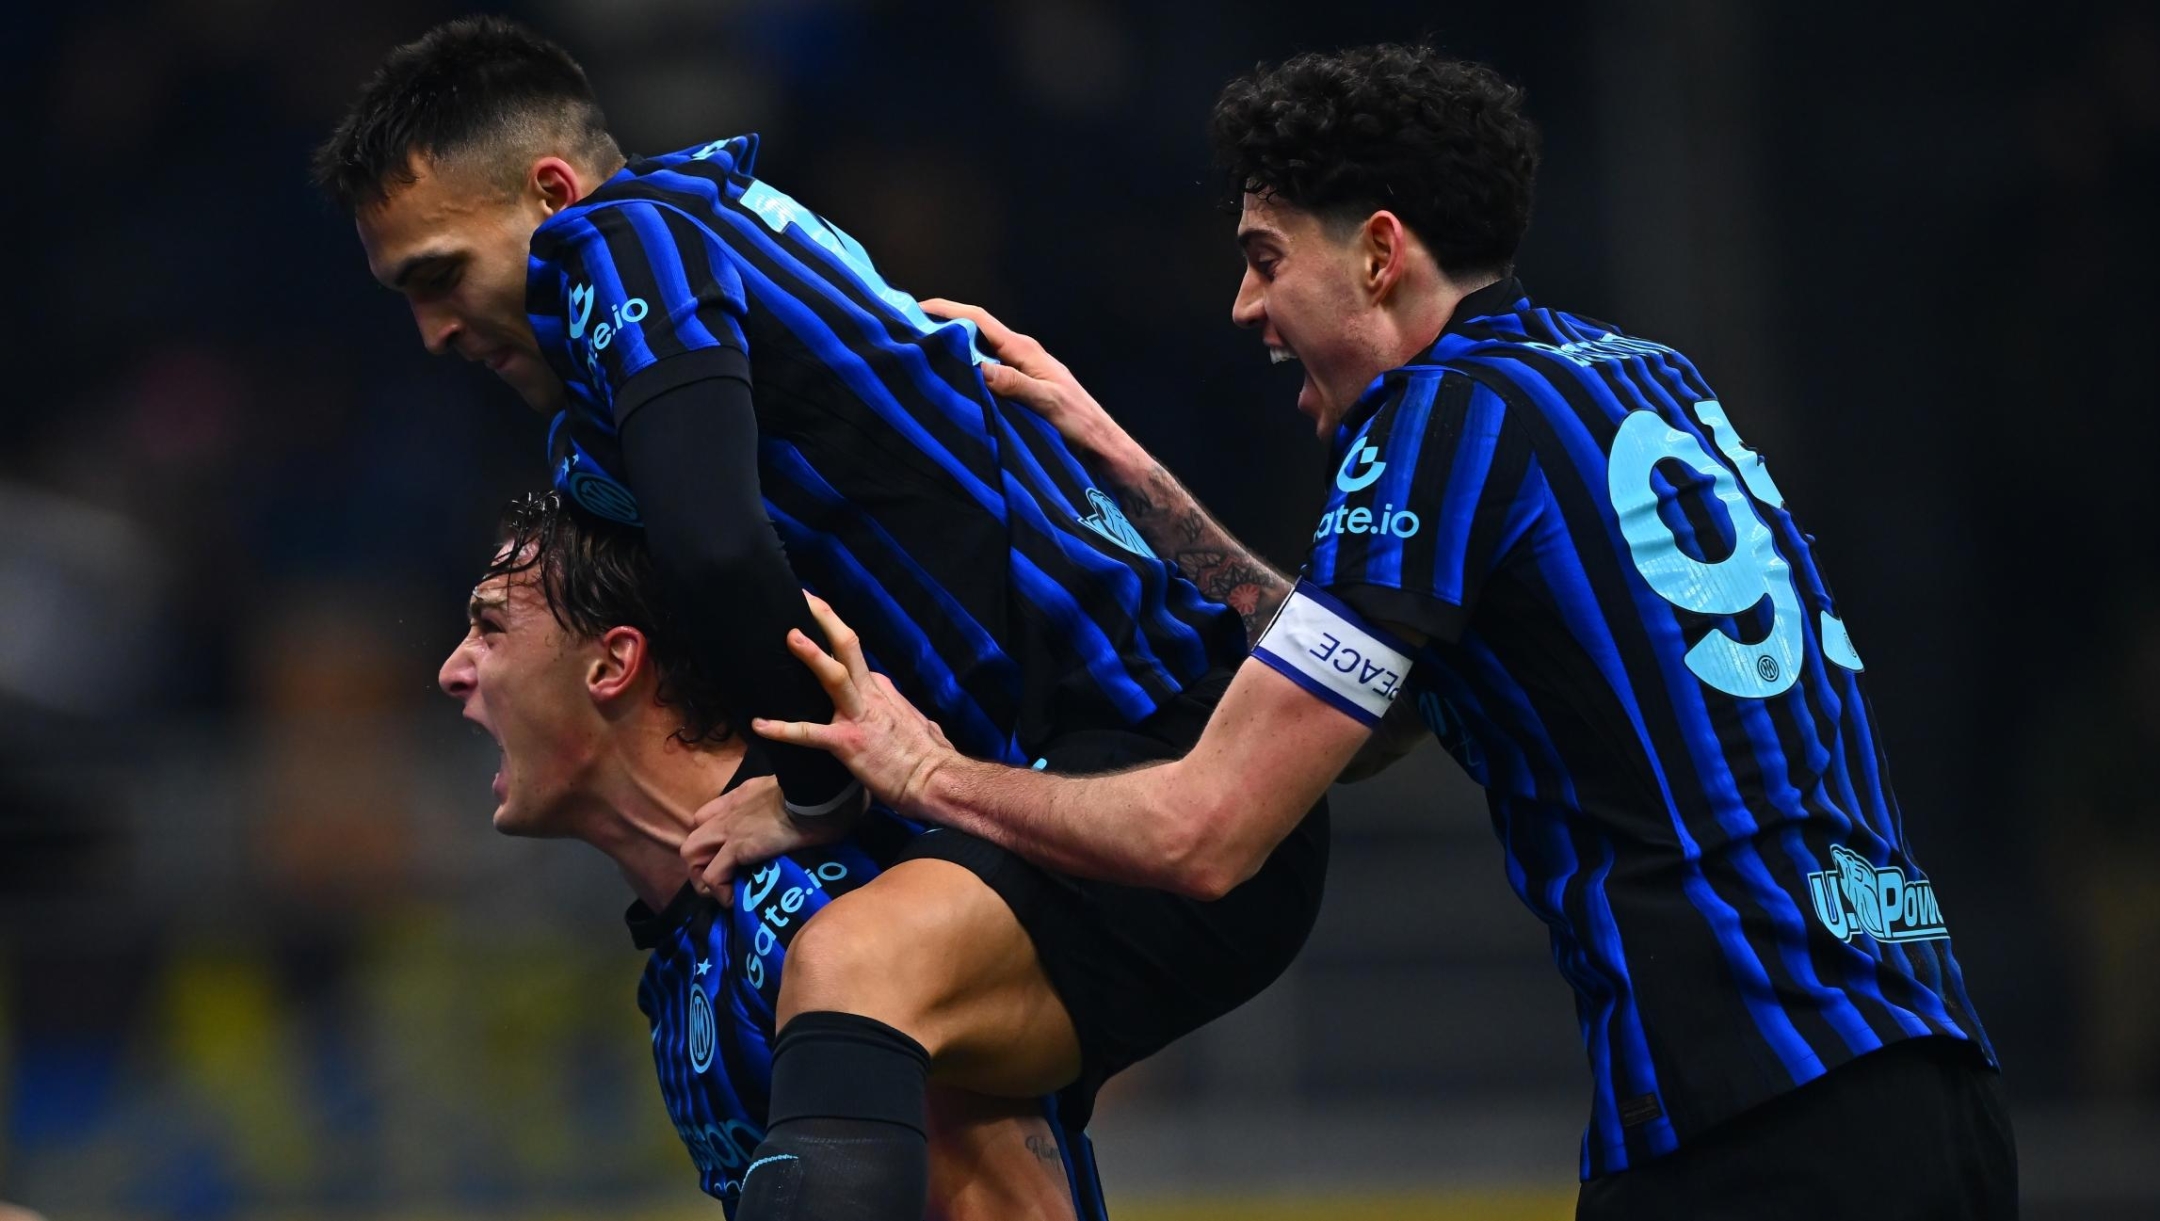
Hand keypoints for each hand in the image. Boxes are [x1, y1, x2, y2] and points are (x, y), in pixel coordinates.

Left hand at [681, 773, 850, 901]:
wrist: (820, 790)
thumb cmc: (822, 792)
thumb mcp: (799, 794)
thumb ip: (792, 805)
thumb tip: (808, 822)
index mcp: (744, 795)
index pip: (709, 815)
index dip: (712, 839)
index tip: (729, 856)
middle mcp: (731, 810)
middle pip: (693, 837)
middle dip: (701, 863)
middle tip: (724, 879)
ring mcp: (730, 828)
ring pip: (691, 854)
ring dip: (704, 878)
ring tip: (726, 892)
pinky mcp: (738, 848)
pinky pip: (713, 876)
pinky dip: (722, 892)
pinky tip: (738, 901)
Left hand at [752, 593, 959, 816]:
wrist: (937, 781)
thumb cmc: (930, 758)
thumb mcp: (919, 725)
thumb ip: (905, 713)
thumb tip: (908, 712)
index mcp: (882, 691)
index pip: (854, 660)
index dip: (832, 641)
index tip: (814, 624)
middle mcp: (871, 695)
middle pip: (848, 646)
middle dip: (824, 618)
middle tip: (802, 597)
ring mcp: (859, 716)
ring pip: (834, 675)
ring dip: (812, 654)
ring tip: (788, 635)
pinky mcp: (848, 742)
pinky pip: (809, 733)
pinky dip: (782, 729)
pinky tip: (760, 724)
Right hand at [921, 298, 1132, 462]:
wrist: (1101, 445)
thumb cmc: (1081, 424)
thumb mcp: (1048, 404)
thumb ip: (1015, 385)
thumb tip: (979, 367)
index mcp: (1025, 351)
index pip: (980, 320)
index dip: (949, 310)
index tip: (918, 308)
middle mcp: (1020, 356)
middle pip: (975, 332)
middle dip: (944, 327)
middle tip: (910, 331)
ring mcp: (1020, 372)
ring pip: (979, 353)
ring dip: (953, 350)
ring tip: (922, 354)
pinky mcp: (1020, 389)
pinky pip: (986, 373)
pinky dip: (966, 371)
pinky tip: (951, 382)